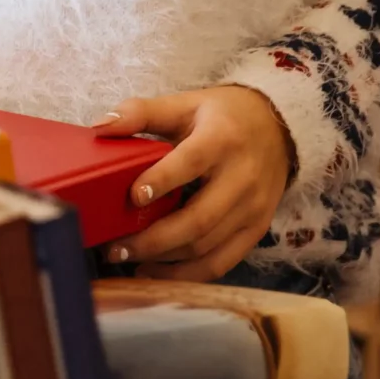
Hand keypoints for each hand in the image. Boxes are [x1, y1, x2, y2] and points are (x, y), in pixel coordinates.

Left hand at [94, 85, 295, 281]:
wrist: (279, 129)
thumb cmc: (223, 116)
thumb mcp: (185, 103)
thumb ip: (141, 113)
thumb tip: (100, 126)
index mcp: (222, 140)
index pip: (191, 163)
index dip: (162, 180)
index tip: (133, 196)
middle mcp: (242, 179)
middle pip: (198, 219)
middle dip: (153, 239)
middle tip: (115, 247)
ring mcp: (253, 210)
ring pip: (206, 247)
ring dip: (163, 260)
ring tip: (126, 259)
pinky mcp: (256, 231)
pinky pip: (221, 263)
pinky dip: (186, 274)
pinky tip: (154, 273)